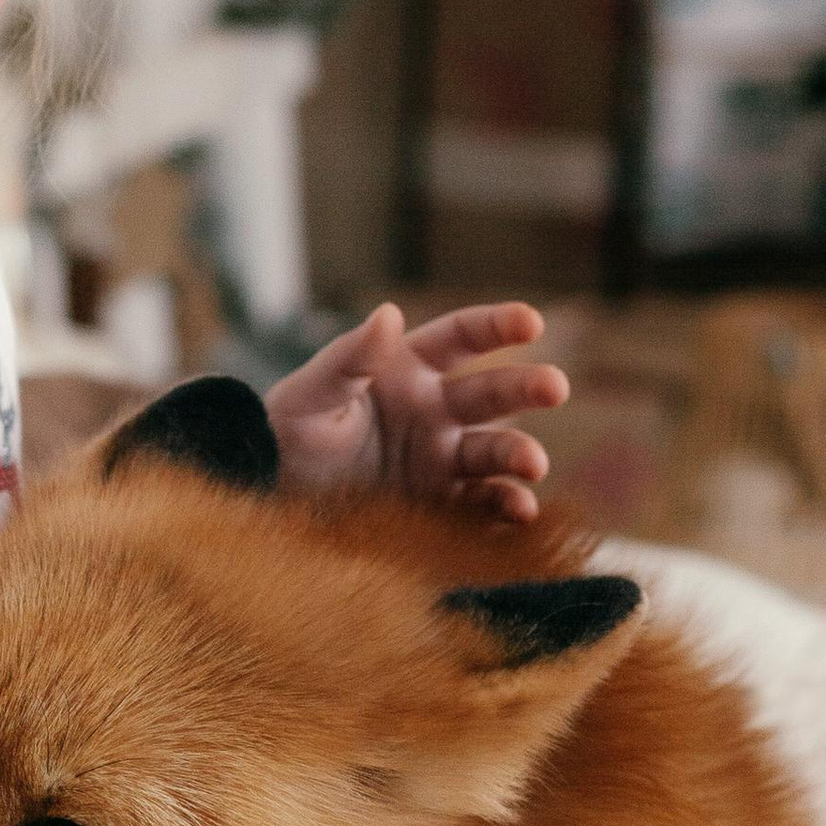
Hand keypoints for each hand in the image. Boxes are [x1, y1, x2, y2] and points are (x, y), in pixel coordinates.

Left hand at [265, 302, 568, 523]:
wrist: (270, 497)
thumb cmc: (286, 432)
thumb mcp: (312, 394)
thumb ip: (351, 358)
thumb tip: (389, 312)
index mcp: (407, 369)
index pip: (463, 338)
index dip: (498, 326)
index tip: (532, 321)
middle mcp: (434, 410)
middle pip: (492, 393)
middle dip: (526, 388)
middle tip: (556, 388)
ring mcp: (440, 460)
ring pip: (494, 451)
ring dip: (519, 455)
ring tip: (533, 465)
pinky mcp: (438, 505)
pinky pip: (481, 504)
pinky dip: (504, 507)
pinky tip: (519, 513)